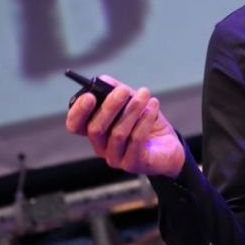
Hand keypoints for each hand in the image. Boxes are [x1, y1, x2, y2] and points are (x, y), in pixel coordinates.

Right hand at [65, 75, 185, 176]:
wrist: (169, 145)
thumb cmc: (146, 122)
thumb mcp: (131, 102)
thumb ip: (115, 90)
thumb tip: (103, 80)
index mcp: (95, 131)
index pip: (75, 125)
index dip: (78, 112)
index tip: (89, 96)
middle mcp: (101, 147)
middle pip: (95, 129)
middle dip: (110, 107)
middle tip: (124, 91)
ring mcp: (116, 158)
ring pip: (117, 133)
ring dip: (132, 110)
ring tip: (145, 95)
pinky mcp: (133, 164)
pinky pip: (136, 141)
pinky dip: (144, 120)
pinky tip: (153, 106)